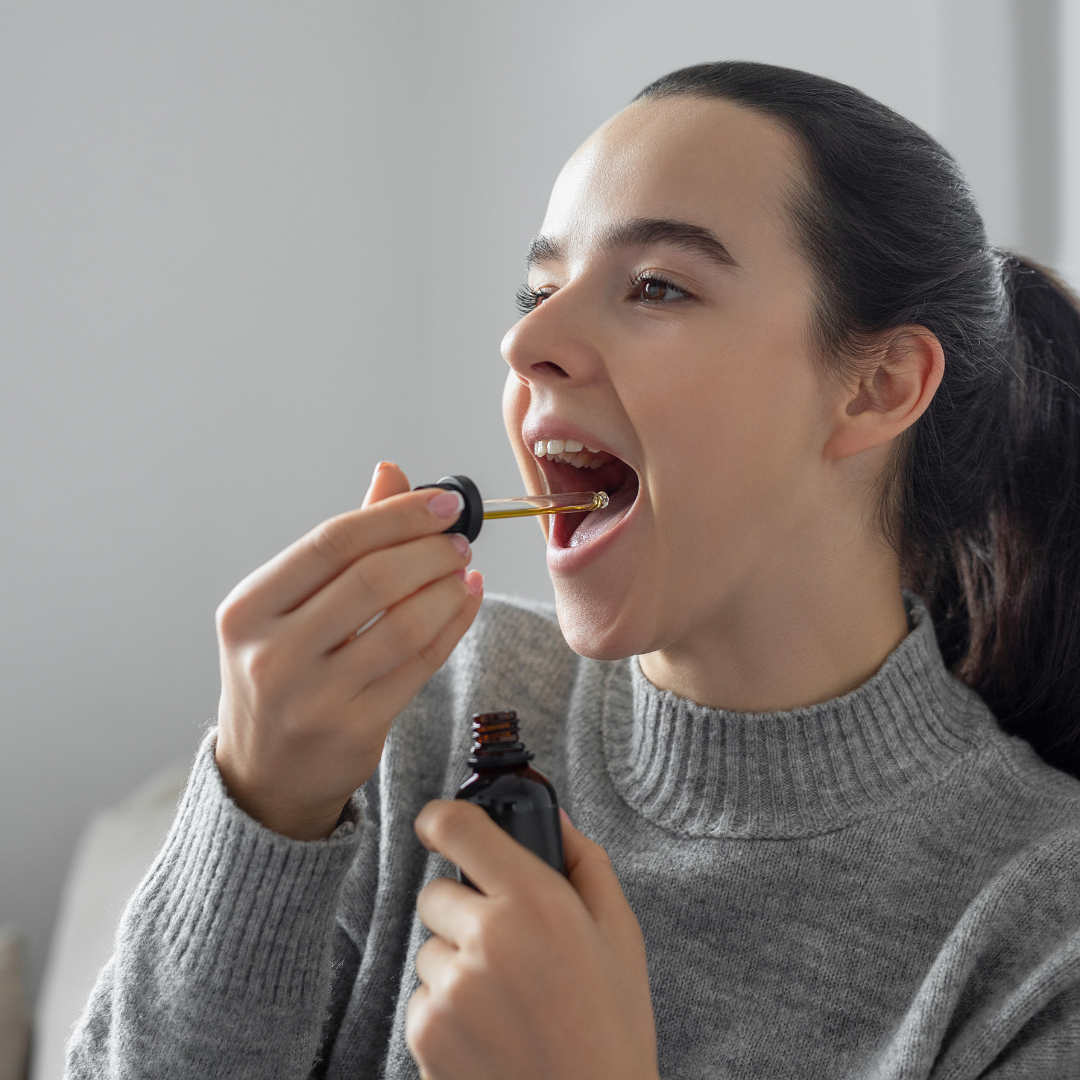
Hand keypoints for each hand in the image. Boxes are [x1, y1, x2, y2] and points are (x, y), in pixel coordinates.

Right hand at [214, 462, 483, 839]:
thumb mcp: (288, 607)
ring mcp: (312, 697)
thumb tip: (391, 472)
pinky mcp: (355, 729)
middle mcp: (272, 653)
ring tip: (464, 568)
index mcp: (248, 609)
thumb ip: (343, 543)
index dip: (396, 516)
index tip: (443, 503)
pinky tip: (466, 601)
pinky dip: (453, 625)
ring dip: (447, 587)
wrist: (263, 775)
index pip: (331, 542)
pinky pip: (421, 664)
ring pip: (403, 624)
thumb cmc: (280, 674)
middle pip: (371, 579)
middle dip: (428, 550)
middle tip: (458, 539)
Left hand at [406, 801, 658, 1079]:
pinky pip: (422, 999)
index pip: (458, 828)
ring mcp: (451, 990)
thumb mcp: (621, 935)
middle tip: (507, 947)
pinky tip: (492, 1034)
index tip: (438, 826)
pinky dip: (446, 1012)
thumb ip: (585, 864)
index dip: (441, 819)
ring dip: (456, 964)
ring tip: (507, 1002)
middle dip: (464, 910)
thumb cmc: (614, 1029)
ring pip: (429, 950)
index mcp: (535, 902)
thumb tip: (553, 819)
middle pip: (435, 893)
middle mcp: (485, 938)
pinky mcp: (426, 1036)